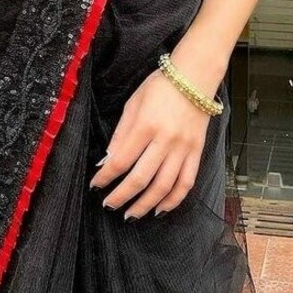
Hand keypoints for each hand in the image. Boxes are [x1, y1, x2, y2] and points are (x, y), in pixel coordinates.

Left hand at [88, 64, 214, 218]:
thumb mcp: (133, 103)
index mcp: (145, 125)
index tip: (96, 185)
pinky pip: (186, 183)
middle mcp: (165, 140)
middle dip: (122, 196)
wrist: (194, 77)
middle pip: (141, 178)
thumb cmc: (160, 86)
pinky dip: (173, 200)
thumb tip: (107, 161)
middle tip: (109, 205)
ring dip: (145, 204)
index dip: (106, 177)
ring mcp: (183, 148)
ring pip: (163, 186)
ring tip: (132, 214)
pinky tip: (160, 208)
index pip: (121, 160)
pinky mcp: (197, 152)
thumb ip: (120, 133)